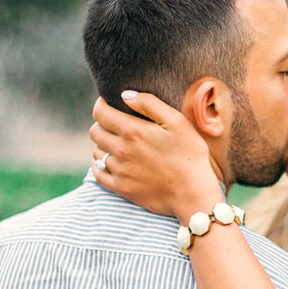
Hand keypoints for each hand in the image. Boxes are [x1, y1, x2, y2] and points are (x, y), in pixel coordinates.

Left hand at [89, 93, 225, 220]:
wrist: (192, 193)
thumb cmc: (189, 154)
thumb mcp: (176, 122)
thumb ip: (149, 104)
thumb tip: (125, 95)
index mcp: (132, 131)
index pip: (100, 114)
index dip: (99, 105)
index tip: (104, 103)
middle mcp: (120, 150)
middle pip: (95, 132)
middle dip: (100, 124)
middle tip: (112, 124)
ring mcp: (119, 171)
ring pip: (96, 153)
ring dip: (102, 145)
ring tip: (115, 143)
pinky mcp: (121, 188)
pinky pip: (98, 174)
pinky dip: (100, 165)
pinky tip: (109, 162)